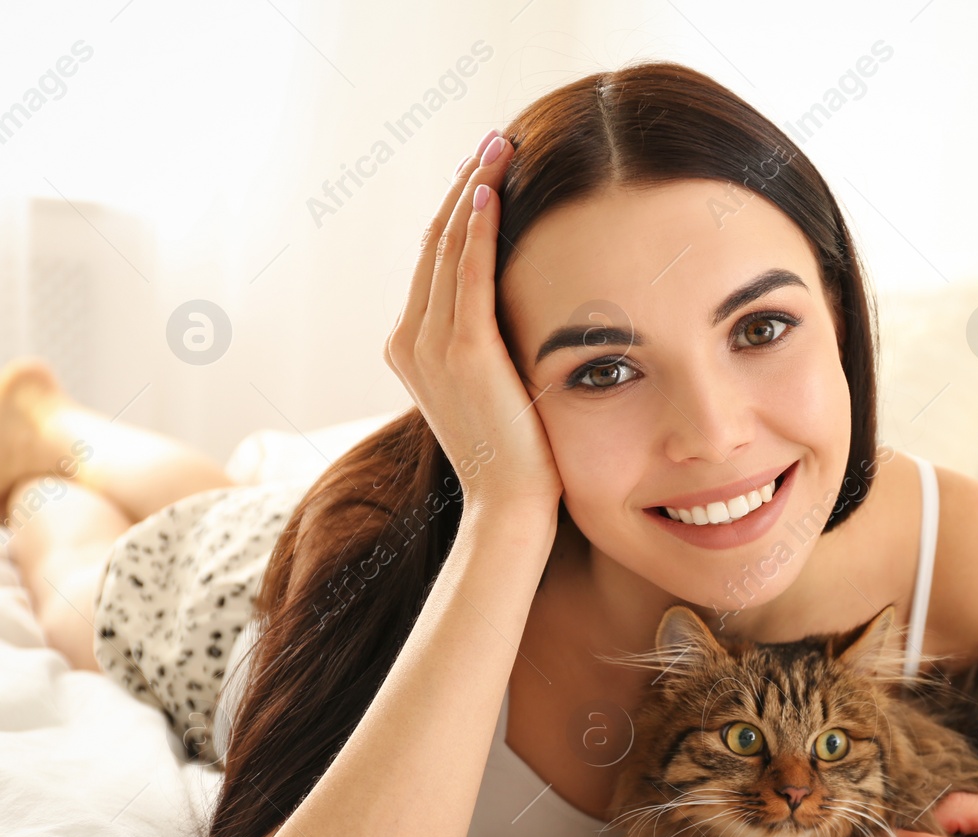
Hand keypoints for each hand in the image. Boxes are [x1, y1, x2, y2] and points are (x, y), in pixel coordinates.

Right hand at [384, 128, 562, 516]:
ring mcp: (430, 346)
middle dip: (467, 183)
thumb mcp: (494, 388)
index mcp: (411, 346)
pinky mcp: (463, 354)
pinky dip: (477, 229)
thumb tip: (518, 311)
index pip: (435, 257)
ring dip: (476, 189)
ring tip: (501, 145)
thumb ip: (489, 346)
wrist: (510, 506)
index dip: (461, 206)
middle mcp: (409, 340)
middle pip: (436, 240)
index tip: (490, 167)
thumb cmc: (517, 455)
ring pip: (448, 246)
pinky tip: (492, 190)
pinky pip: (467, 274)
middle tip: (498, 139)